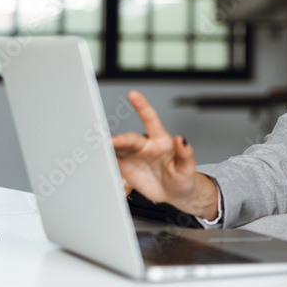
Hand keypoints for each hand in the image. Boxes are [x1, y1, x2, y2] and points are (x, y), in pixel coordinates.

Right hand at [111, 91, 214, 216]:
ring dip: (108, 148)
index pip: (151, 120)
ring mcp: (133, 156)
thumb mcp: (188, 166)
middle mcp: (145, 145)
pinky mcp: (125, 167)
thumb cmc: (182, 176)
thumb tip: (181, 139)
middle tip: (110, 142)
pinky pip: (112, 162)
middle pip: (129, 139)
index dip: (142, 106)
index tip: (133, 94)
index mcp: (161, 141)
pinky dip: (104, 160)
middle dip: (119, 139)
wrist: (173, 192)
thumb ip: (185, 153)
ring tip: (99, 149)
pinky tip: (97, 159)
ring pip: (117, 148)